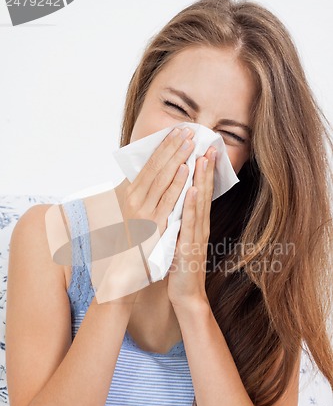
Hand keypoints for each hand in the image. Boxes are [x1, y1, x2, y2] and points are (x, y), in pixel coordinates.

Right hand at [95, 126, 195, 302]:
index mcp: (130, 197)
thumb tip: (148, 182)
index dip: (162, 148)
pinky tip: (186, 169)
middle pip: (155, 168)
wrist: (124, 277)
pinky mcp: (153, 225)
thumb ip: (141, 200)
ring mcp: (143, 213)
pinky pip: (168, 200)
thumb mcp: (135, 217)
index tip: (174, 132)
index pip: (148, 166)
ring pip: (162, 179)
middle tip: (186, 128)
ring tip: (189, 140)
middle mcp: (133, 202)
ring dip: (176, 158)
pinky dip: (177, 183)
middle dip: (171, 146)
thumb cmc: (131, 247)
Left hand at [167, 147, 216, 308]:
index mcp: (196, 223)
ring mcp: (196, 235)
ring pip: (199, 203)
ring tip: (203, 158)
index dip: (202, 171)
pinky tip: (194, 190)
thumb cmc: (181, 266)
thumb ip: (180, 220)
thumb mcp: (180, 237)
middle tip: (209, 144)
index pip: (200, 191)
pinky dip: (192, 205)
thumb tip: (174, 202)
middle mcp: (200, 226)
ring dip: (202, 180)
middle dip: (206, 168)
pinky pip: (190, 223)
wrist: (186, 293)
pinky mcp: (190, 246)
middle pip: (203, 192)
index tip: (203, 149)